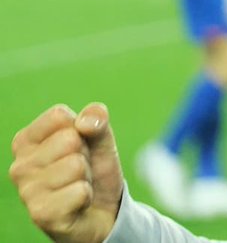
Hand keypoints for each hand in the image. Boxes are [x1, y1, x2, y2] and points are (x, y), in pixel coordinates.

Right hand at [9, 103, 123, 242]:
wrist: (103, 210)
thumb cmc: (94, 168)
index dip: (81, 129)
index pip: (59, 116)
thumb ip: (96, 119)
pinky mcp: (41, 214)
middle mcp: (19, 166)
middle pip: (70, 140)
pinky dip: (86, 196)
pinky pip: (80, 191)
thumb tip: (84, 122)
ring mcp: (27, 192)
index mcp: (26, 141)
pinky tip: (77, 204)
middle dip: (85, 154)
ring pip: (75, 165)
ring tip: (78, 185)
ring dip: (86, 176)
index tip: (78, 146)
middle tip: (80, 170)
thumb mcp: (101, 138)